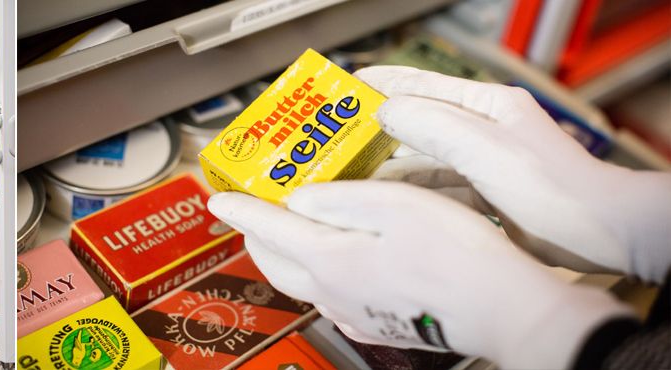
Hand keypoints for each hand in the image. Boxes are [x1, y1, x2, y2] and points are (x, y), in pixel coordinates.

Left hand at [208, 181, 631, 368]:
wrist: (504, 312)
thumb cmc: (457, 257)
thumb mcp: (395, 205)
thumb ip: (339, 199)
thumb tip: (299, 199)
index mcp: (329, 258)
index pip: (267, 228)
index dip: (240, 208)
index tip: (218, 197)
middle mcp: (332, 291)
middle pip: (274, 261)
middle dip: (256, 234)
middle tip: (252, 209)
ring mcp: (354, 311)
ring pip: (300, 280)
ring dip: (286, 254)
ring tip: (290, 229)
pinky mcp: (377, 323)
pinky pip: (330, 297)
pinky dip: (318, 275)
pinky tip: (335, 265)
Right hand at [356, 66, 670, 282]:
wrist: (597, 232)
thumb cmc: (553, 187)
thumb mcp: (482, 147)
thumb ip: (431, 124)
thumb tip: (385, 108)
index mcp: (487, 104)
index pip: (420, 85)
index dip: (378, 86)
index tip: (343, 91)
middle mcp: (485, 130)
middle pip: (418, 125)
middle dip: (376, 132)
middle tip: (336, 142)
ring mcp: (486, 164)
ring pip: (425, 160)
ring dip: (390, 167)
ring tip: (352, 175)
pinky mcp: (489, 195)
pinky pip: (440, 189)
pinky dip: (414, 194)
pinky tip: (390, 203)